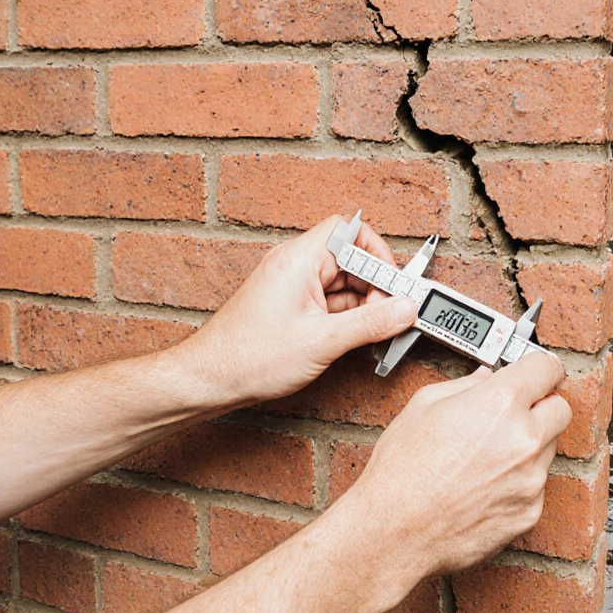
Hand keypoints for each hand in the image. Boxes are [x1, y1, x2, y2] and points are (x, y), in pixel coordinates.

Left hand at [177, 214, 418, 406]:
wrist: (208, 380)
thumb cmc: (249, 357)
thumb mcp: (322, 341)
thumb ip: (370, 323)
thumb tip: (405, 310)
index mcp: (299, 260)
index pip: (350, 231)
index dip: (378, 252)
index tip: (393, 283)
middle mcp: (294, 266)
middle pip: (351, 259)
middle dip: (375, 285)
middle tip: (391, 314)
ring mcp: (291, 287)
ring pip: (342, 283)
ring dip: (363, 305)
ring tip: (375, 332)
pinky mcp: (290, 307)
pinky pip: (329, 302)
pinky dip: (347, 317)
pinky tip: (356, 338)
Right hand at [348, 353, 570, 580]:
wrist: (394, 531)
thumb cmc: (401, 472)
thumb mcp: (424, 406)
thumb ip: (466, 385)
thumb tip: (485, 378)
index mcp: (501, 403)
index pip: (547, 368)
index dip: (540, 367)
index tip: (538, 372)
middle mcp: (525, 439)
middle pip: (561, 408)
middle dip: (543, 405)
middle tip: (517, 412)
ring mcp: (532, 479)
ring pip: (549, 449)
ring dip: (530, 445)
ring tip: (486, 456)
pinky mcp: (530, 512)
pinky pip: (536, 486)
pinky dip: (519, 482)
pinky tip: (485, 485)